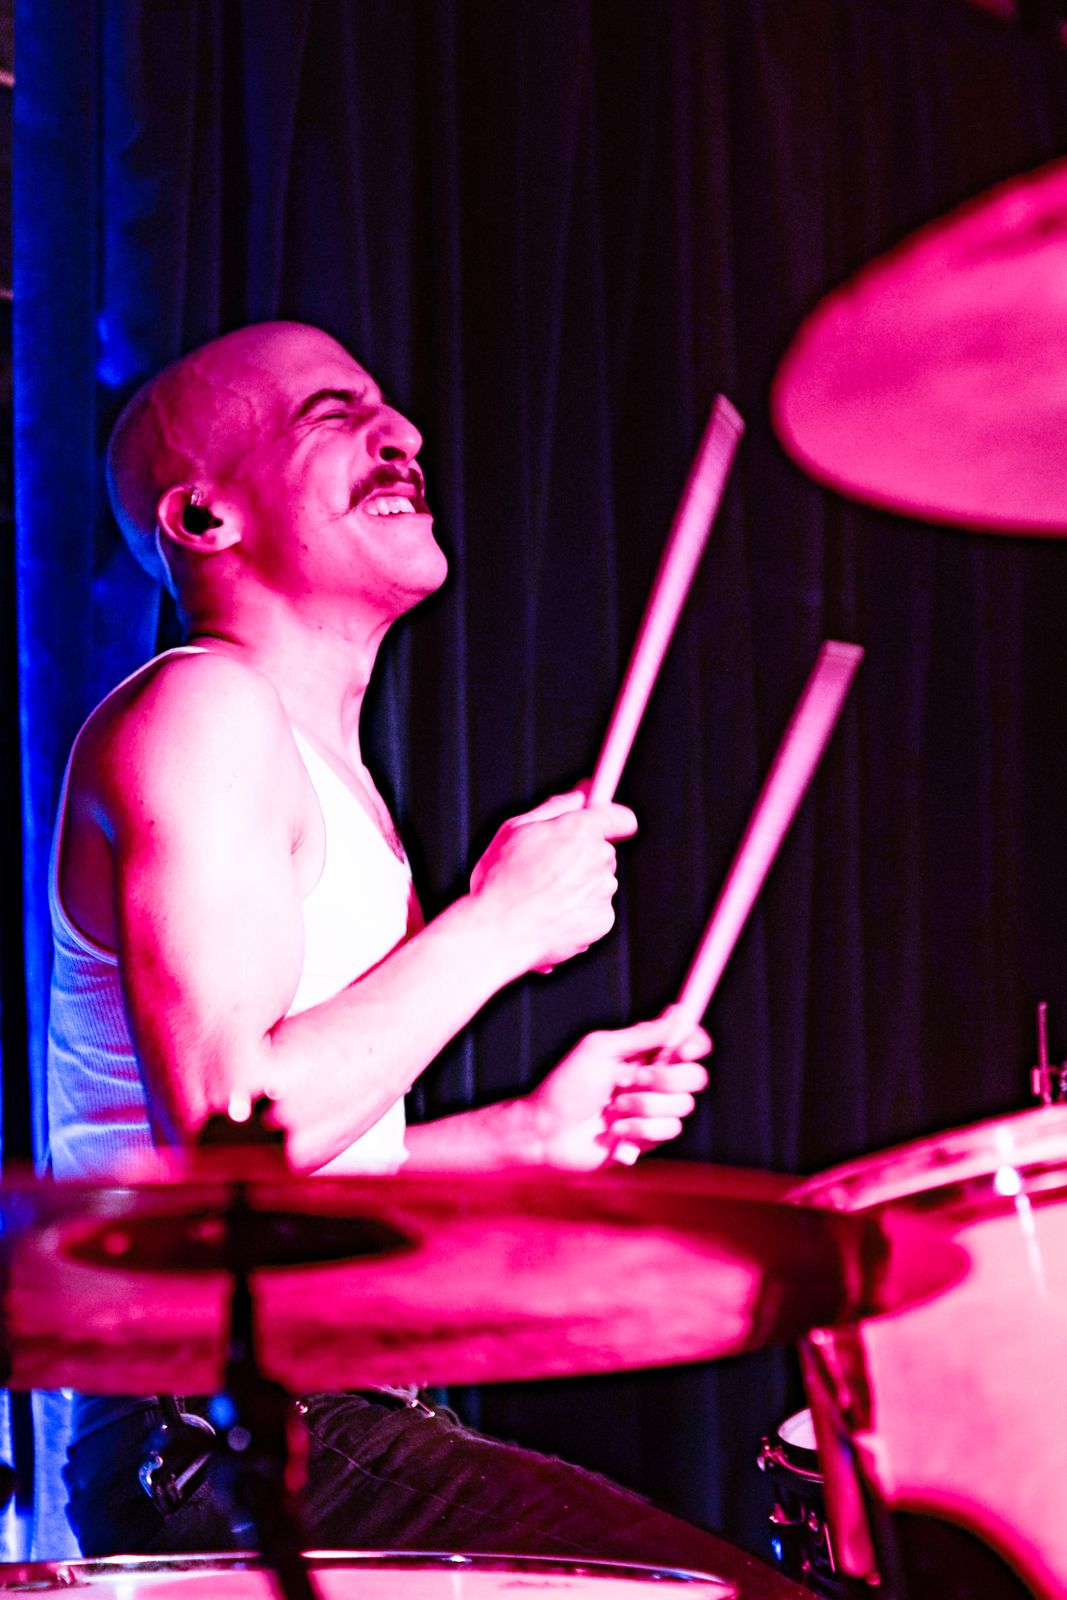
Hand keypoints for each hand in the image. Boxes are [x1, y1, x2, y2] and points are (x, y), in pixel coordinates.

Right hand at [468, 790, 636, 975]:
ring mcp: (602, 891)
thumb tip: (577, 795)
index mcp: (580, 830)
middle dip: (583, 857)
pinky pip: (594, 910)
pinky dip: (578, 913)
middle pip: (604, 852)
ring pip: (598, 883)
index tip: (608, 824)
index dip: (613, 820)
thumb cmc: (501, 881)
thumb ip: (554, 807)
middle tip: (550, 868)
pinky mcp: (602, 921)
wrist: (499, 932)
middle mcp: (599, 859)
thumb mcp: (515, 829)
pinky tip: (552, 915)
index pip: (620, 817)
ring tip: (544, 896)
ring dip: (579, 887)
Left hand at [525, 1007, 710, 1169]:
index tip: (684, 1050)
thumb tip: (677, 1012)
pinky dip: (640, 1129)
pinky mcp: (650, 1137)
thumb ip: (643, 1034)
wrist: (548, 1133)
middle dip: (666, 1080)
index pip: (686, 1043)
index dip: (694, 1044)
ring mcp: (653, 1110)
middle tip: (631, 1080)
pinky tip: (615, 1131)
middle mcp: (653, 1081)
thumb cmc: (565, 1087)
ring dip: (644, 1105)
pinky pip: (669, 1130)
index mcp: (642, 1054)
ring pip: (683, 1105)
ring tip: (614, 1108)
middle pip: (695, 1076)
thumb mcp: (600, 1050)